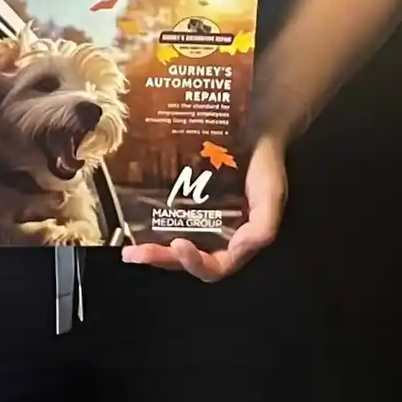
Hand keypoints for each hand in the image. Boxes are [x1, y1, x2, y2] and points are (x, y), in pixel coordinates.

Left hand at [121, 136, 285, 280]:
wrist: (256, 134)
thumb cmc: (265, 169)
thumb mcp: (272, 199)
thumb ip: (261, 228)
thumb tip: (237, 249)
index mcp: (236, 244)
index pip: (214, 267)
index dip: (195, 262)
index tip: (178, 244)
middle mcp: (215, 238)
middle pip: (186, 260)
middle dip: (162, 259)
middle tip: (137, 253)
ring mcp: (198, 222)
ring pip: (172, 246)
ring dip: (151, 250)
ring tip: (130, 250)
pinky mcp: (186, 205)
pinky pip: (167, 221)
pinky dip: (150, 226)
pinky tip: (132, 220)